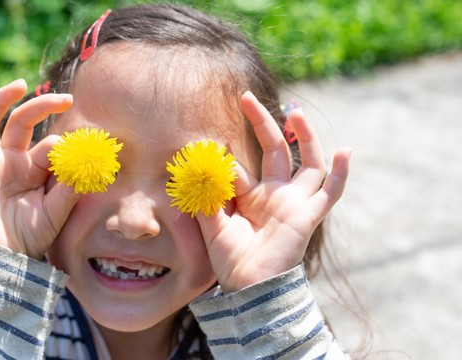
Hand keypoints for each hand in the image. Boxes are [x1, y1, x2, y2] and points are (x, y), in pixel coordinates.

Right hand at [0, 79, 76, 258]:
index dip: (65, 148)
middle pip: (22, 122)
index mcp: (33, 166)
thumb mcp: (57, 210)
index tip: (83, 152)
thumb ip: (70, 186)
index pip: (48, 145)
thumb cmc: (33, 236)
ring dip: (2, 100)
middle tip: (67, 98)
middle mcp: (9, 160)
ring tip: (20, 85)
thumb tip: (86, 158)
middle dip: (43, 106)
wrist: (5, 261)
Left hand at [197, 92, 350, 291]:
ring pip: (307, 162)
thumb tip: (192, 168)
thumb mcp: (211, 224)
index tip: (202, 147)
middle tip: (246, 97)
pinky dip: (340, 175)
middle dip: (262, 123)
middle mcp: (274, 193)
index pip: (239, 166)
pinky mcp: (308, 216)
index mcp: (250, 194)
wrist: (248, 288)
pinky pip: (330, 194)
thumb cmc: (229, 259)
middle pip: (275, 150)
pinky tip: (346, 151)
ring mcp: (293, 202)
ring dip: (305, 136)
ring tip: (295, 112)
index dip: (221, 159)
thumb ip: (204, 198)